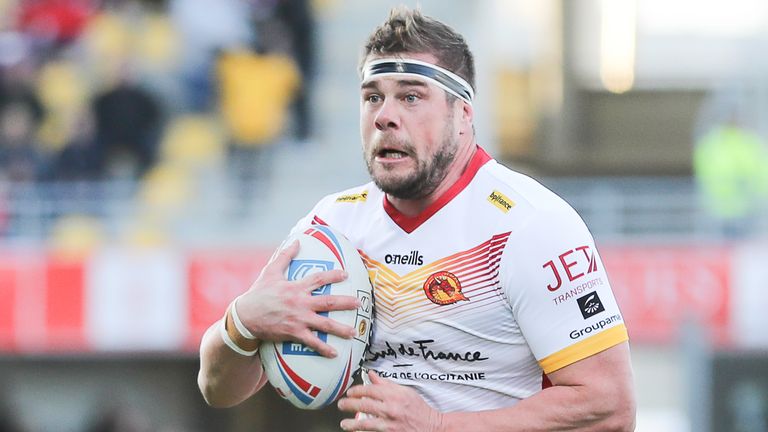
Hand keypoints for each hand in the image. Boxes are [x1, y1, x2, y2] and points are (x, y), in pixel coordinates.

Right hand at [236, 240, 359, 357]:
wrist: (245, 317)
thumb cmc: (258, 293)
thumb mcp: (270, 272)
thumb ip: (285, 256)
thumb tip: (296, 241)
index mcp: (296, 287)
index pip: (319, 279)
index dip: (334, 276)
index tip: (346, 274)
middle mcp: (300, 303)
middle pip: (328, 302)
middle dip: (345, 303)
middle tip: (359, 303)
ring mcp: (298, 319)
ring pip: (324, 324)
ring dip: (340, 329)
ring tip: (353, 332)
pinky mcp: (293, 333)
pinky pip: (312, 342)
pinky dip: (323, 348)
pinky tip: (335, 354)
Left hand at [338, 370, 443, 431]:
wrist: (431, 427)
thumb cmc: (418, 409)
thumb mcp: (405, 391)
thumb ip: (386, 384)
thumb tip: (372, 375)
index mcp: (395, 395)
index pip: (370, 390)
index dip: (356, 390)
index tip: (350, 392)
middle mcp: (391, 408)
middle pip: (364, 405)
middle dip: (349, 404)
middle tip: (341, 404)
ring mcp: (390, 424)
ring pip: (365, 423)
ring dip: (351, 424)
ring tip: (344, 423)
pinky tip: (356, 431)